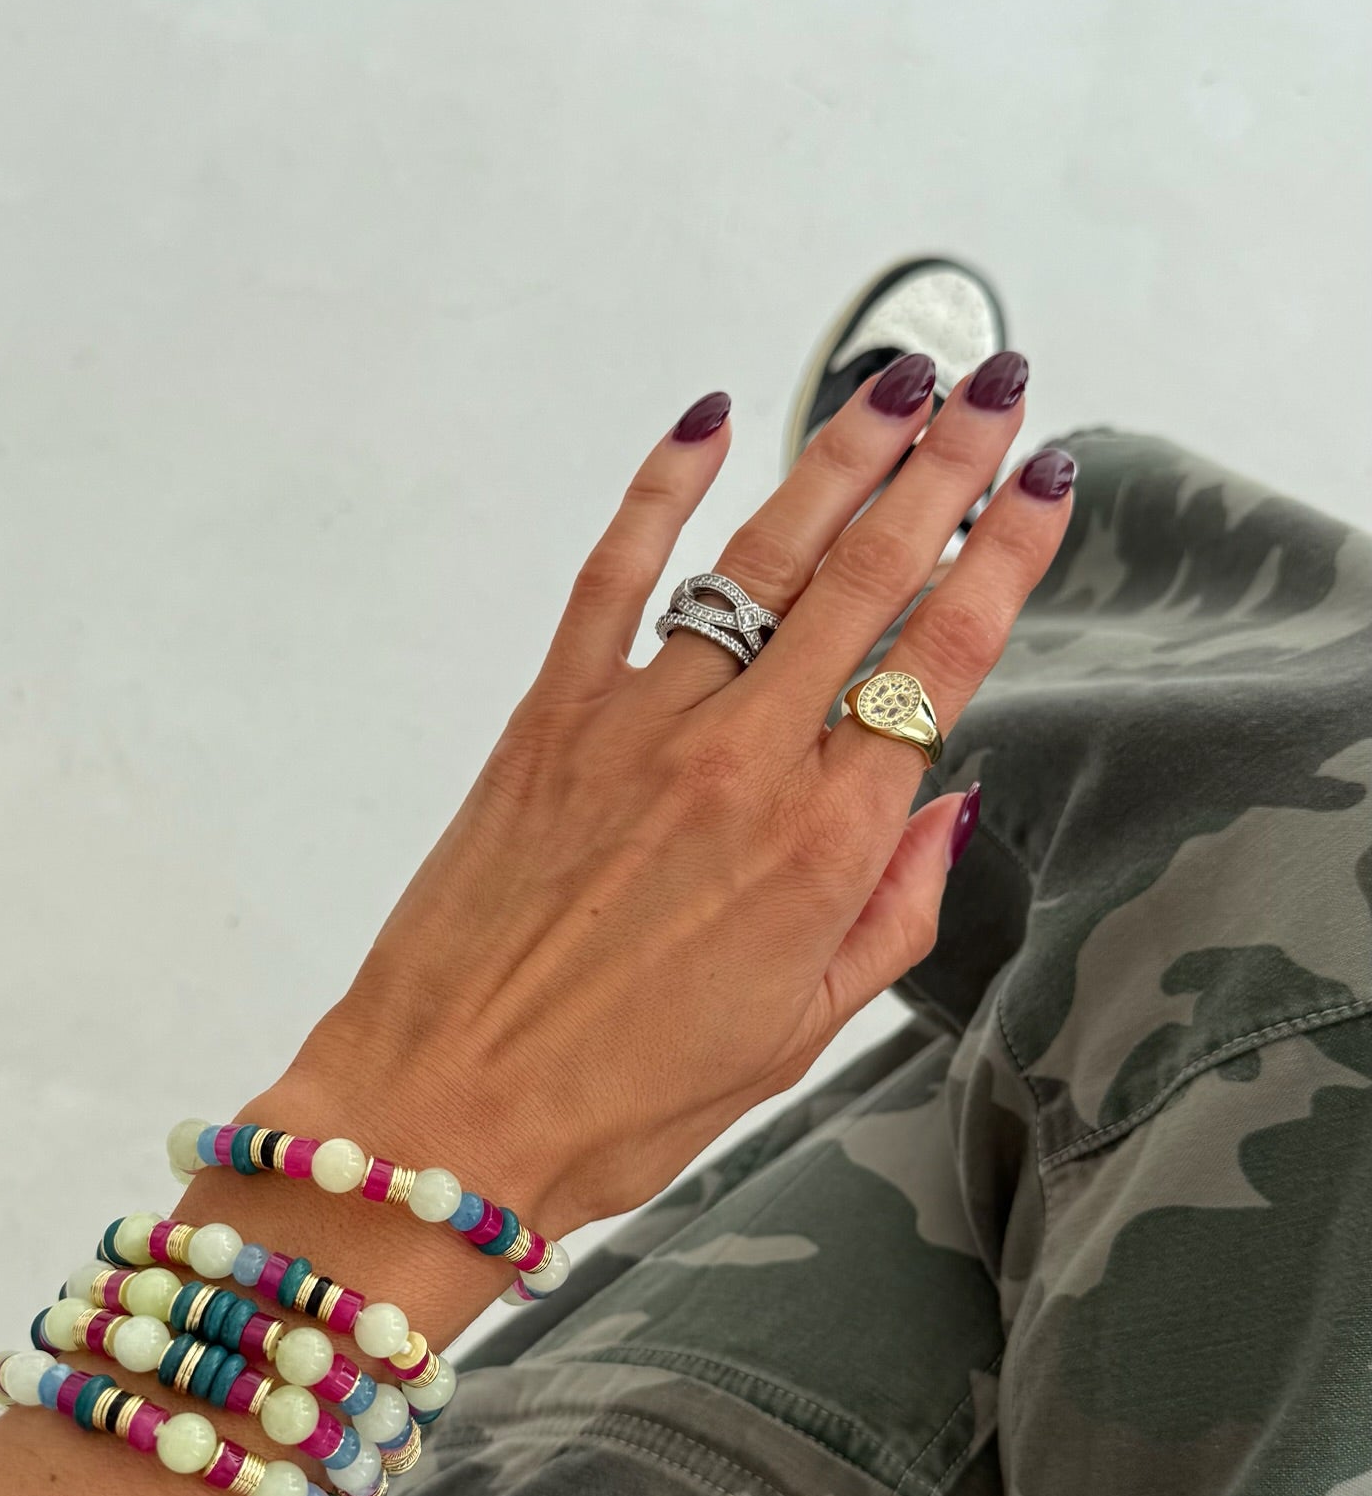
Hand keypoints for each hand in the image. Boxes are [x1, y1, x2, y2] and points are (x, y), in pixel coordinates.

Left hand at [290, 362, 1070, 1233]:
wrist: (448, 1112)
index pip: (944, 662)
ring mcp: (641, 724)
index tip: (1047, 482)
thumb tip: (950, 800)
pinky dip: (661, 487)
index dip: (1006, 557)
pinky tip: (707, 419)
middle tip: (994, 387)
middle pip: (868, 577)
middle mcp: (745, 762)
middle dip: (945, 468)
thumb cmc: (622, 1099)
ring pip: (761, 556)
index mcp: (825, 847)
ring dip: (837, 454)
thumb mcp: (800, 1033)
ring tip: (897, 383)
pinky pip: (615, 573)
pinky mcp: (549, 715)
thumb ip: (890, 909)